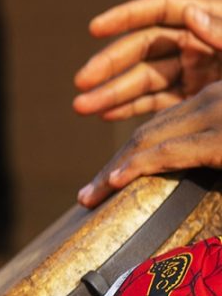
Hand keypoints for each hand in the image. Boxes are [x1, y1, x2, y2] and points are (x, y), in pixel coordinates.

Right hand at [73, 0, 221, 120]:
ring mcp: (193, 72)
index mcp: (211, 17)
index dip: (125, 17)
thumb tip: (190, 13)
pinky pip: (157, 103)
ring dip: (110, 92)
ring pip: (143, 79)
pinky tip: (106, 114)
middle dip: (108, 65)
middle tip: (81, 82)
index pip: (160, 10)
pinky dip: (132, 109)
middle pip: (141, 48)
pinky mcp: (193, 99)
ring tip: (81, 107)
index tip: (94, 29)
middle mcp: (196, 43)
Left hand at [77, 81, 221, 207]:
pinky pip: (168, 152)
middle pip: (147, 133)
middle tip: (88, 195)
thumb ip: (208, 144)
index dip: (130, 153)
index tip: (109, 179)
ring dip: (111, 170)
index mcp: (215, 97)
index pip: (161, 124)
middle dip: (114, 163)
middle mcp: (211, 98)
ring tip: (88, 198)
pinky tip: (114, 183)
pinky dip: (136, 166)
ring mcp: (217, 113)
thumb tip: (183, 167)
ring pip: (147, 140)